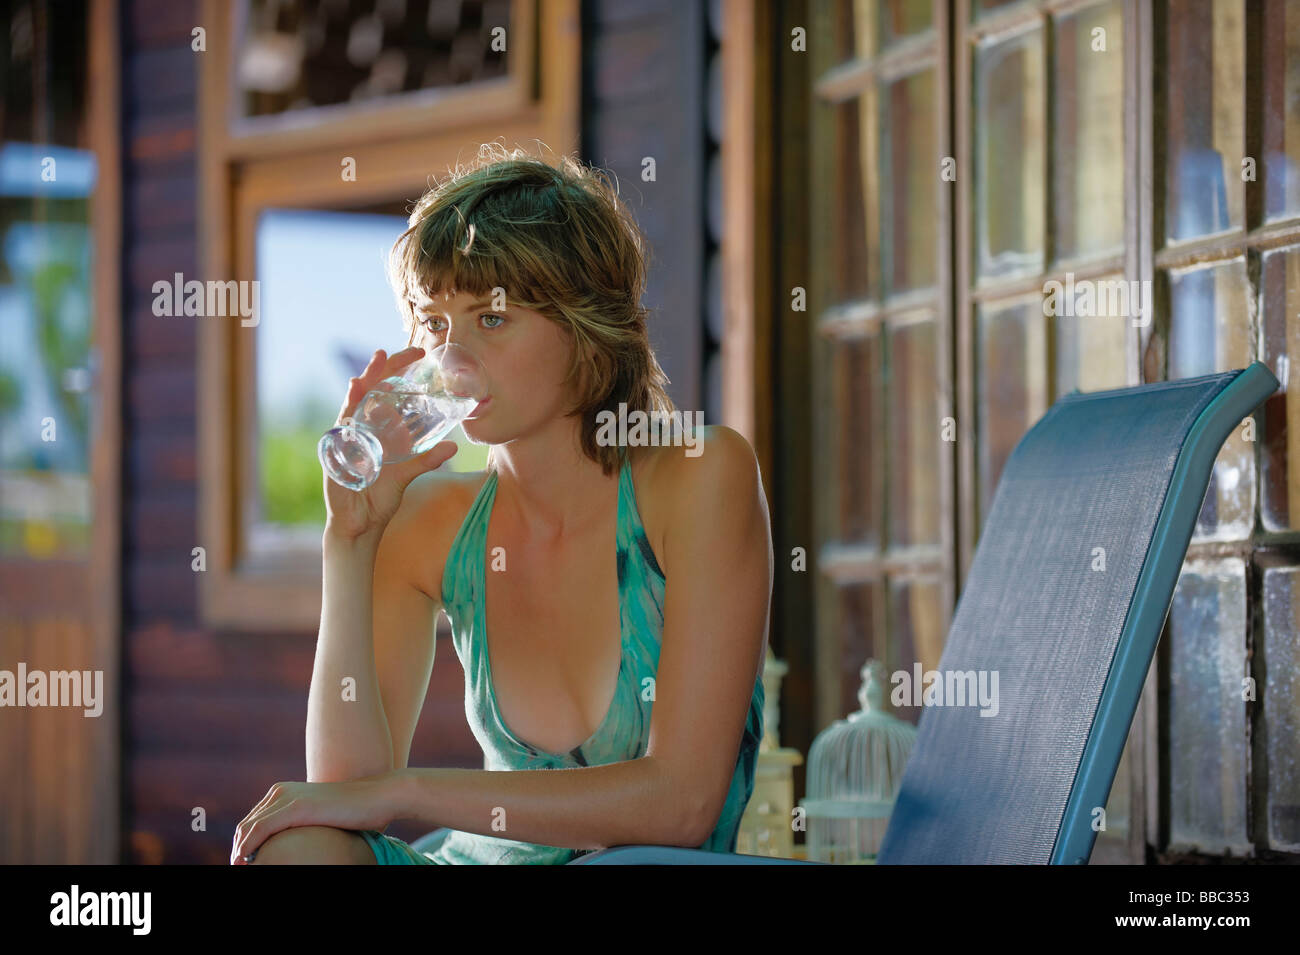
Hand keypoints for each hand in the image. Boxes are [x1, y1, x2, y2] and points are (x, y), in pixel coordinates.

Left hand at [230, 774, 398, 863]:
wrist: (377, 796)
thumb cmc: (355, 811)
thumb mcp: (321, 817)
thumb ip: (303, 825)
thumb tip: (296, 845)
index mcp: (284, 792)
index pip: (252, 821)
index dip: (242, 844)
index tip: (244, 864)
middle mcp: (280, 791)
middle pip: (245, 826)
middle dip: (238, 850)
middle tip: (240, 869)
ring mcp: (286, 798)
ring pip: (247, 829)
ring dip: (239, 852)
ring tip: (241, 869)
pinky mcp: (295, 808)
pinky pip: (259, 831)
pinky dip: (248, 848)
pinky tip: (246, 862)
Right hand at [324, 346, 457, 541]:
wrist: (360, 523)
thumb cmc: (379, 496)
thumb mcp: (407, 474)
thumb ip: (427, 459)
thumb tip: (452, 446)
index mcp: (377, 430)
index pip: (386, 393)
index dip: (397, 372)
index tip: (415, 353)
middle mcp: (360, 429)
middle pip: (367, 393)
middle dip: (375, 371)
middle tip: (387, 351)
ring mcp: (346, 439)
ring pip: (351, 406)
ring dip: (358, 388)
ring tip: (366, 372)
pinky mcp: (335, 452)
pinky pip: (341, 428)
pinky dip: (347, 409)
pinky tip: (353, 393)